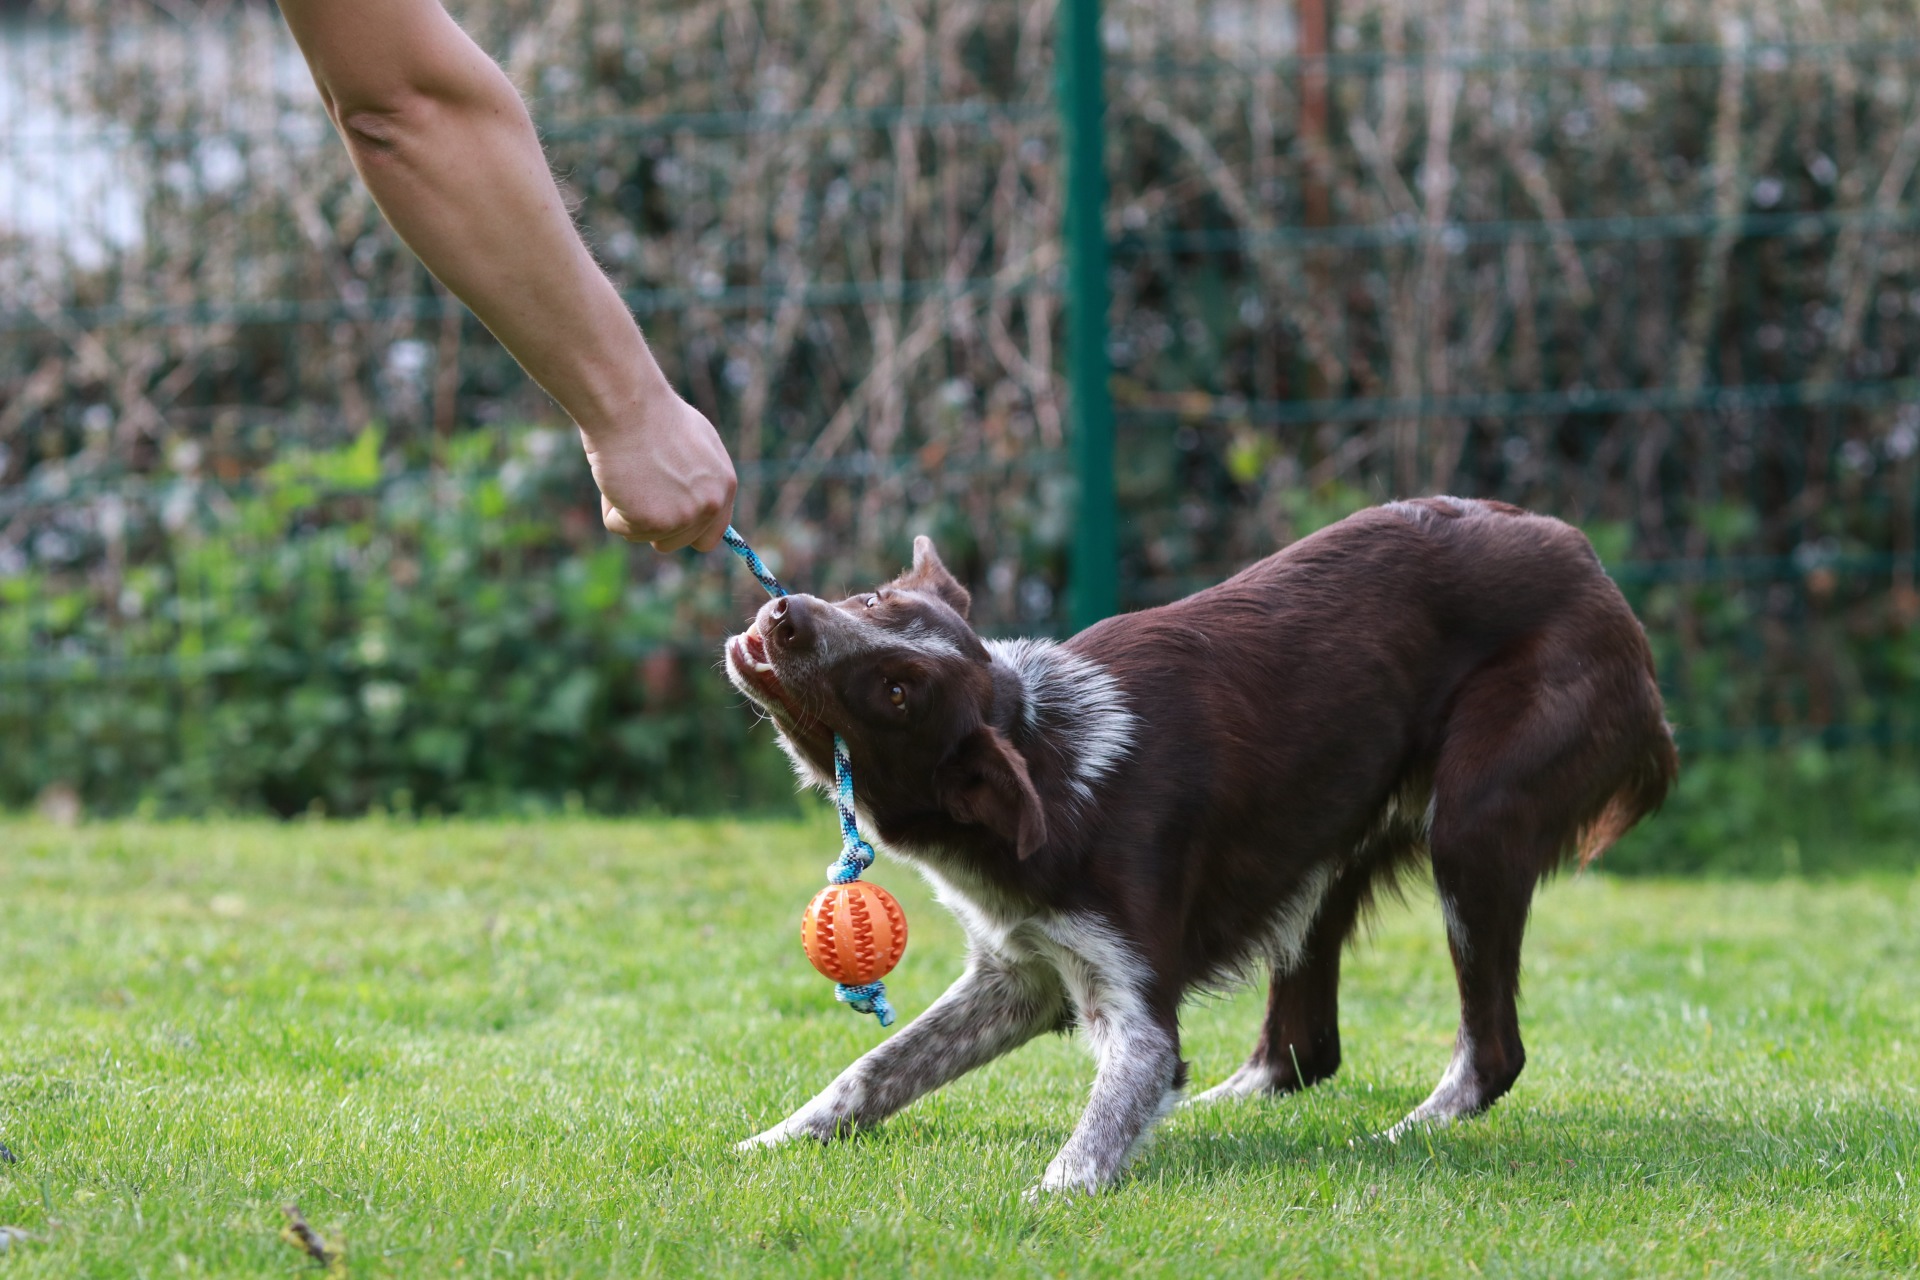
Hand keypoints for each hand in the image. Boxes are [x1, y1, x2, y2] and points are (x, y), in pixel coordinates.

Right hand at [579, 394, 736, 552]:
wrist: (628, 405)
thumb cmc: (652, 413)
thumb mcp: (695, 443)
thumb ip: (700, 477)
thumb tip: (690, 499)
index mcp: (724, 486)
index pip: (710, 536)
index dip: (683, 533)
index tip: (663, 523)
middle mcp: (709, 505)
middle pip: (672, 543)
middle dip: (649, 524)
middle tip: (636, 488)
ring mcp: (683, 516)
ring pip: (642, 535)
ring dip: (627, 511)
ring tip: (627, 472)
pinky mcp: (653, 522)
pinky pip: (618, 527)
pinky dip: (610, 507)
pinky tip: (616, 475)